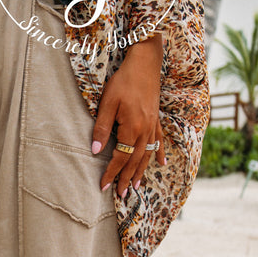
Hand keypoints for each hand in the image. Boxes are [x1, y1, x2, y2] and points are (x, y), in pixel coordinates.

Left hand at [92, 33, 165, 197]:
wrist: (145, 62)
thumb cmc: (123, 81)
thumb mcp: (107, 103)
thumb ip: (102, 128)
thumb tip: (95, 151)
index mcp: (132, 128)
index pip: (121, 158)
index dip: (111, 173)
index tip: (103, 186)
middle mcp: (145, 131)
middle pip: (135, 161)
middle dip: (126, 178)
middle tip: (119, 194)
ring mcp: (153, 126)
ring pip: (147, 155)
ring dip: (141, 172)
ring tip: (135, 186)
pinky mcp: (156, 119)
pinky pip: (159, 141)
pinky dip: (159, 154)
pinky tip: (162, 164)